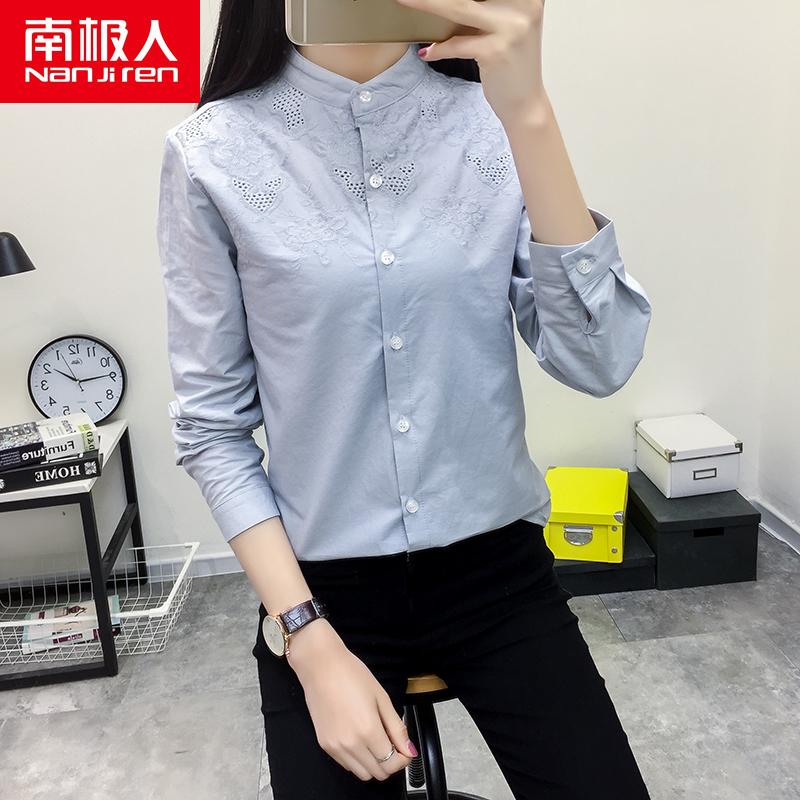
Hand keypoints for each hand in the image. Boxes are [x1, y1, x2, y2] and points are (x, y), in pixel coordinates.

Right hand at [287, 620, 417, 781]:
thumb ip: (397, 727)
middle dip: (391, 762)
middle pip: (379, 773)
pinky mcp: (325, 745)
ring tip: (376, 741)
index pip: (392, 763)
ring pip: (362, 774)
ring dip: (374, 764)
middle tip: (393, 744)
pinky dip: (358, 760)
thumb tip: (409, 749)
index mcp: (368, 730)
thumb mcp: (382, 697)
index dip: (404, 758)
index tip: (406, 749)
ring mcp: (336, 747)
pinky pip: (347, 765)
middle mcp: (350, 744)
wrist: (321, 666)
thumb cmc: (351, 675)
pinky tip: (360, 740)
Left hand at [394, 0, 546, 123]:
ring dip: (427, 5)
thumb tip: (443, 3)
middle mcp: (524, 5)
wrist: (525, 104)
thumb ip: (484, 8)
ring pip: (459, 8)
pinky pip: (457, 44)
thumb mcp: (504, 27)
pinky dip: (439, 49)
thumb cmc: (510, 65)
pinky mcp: (496, 51)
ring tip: (405, 2)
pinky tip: (428, 53)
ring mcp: (511, 27)